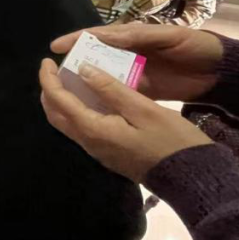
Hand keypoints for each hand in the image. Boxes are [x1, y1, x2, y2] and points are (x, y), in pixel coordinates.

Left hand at [39, 58, 211, 182]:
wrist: (192, 179)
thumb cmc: (172, 141)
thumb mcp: (144, 109)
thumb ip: (112, 90)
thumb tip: (83, 70)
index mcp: (94, 129)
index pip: (59, 101)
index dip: (48, 79)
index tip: (47, 60)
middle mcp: (90, 142)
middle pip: (56, 115)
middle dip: (50, 91)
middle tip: (56, 69)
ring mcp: (99, 151)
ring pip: (68, 123)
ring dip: (63, 101)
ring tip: (72, 78)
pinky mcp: (109, 153)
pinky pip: (83, 129)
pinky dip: (78, 110)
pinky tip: (92, 97)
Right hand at [50, 24, 221, 102]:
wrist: (220, 72)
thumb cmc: (195, 46)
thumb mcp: (167, 36)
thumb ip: (138, 36)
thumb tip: (105, 37)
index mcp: (131, 36)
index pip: (97, 36)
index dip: (75, 40)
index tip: (55, 48)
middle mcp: (127, 53)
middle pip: (94, 57)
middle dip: (74, 63)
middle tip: (53, 74)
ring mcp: (133, 72)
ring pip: (102, 76)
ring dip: (85, 82)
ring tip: (65, 91)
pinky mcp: (141, 90)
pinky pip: (117, 93)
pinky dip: (103, 98)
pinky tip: (90, 105)